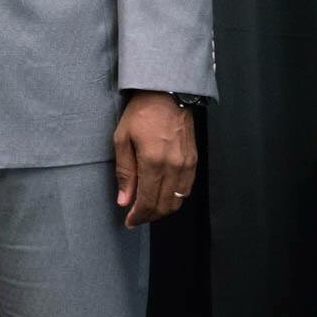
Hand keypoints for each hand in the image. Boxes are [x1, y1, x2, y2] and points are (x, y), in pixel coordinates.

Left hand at [113, 91, 197, 227]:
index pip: (148, 202)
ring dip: (162, 209)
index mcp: (154, 163)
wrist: (167, 95)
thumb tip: (124, 200)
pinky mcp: (194, 161)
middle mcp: (174, 168)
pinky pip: (186, 189)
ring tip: (147, 208)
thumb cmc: (140, 113)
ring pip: (177, 200)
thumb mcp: (122, 139)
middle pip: (164, 205)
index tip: (129, 222)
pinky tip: (162, 195)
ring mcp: (187, 166)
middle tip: (135, 217)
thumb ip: (125, 172)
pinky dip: (174, 198)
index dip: (138, 216)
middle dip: (149, 216)